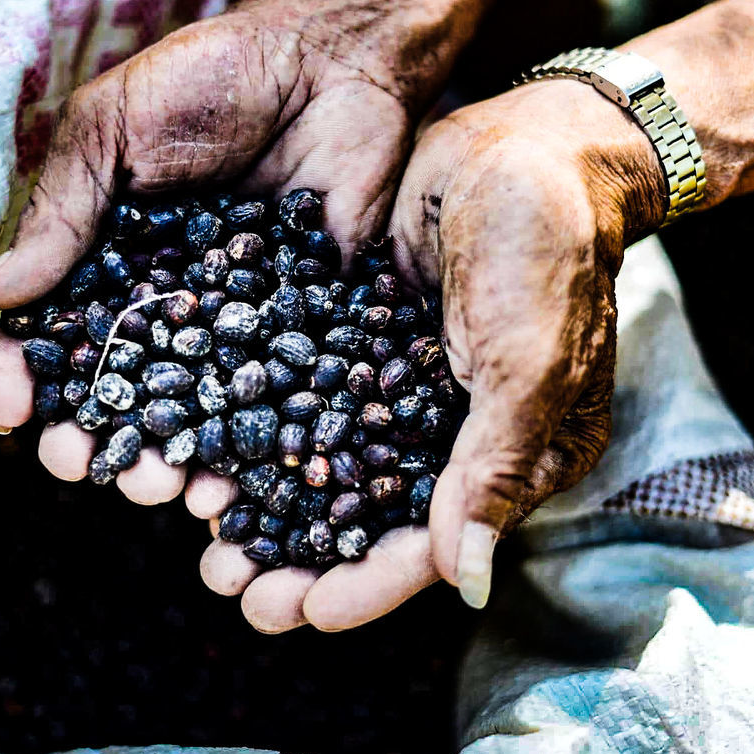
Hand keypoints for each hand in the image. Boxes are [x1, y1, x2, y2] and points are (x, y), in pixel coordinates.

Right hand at [0, 1, 411, 486]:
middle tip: (84, 467)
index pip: (57, 334)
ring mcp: (240, 322)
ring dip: (174, 458)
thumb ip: (63, 214)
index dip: (28, 377)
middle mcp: (171, 305)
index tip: (8, 412)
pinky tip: (241, 481)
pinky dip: (261, 443)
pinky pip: (283, 396)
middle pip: (125, 391)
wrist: (330, 58)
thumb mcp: (114, 131)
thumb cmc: (209, 79)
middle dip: (98, 437)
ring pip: (200, 411)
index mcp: (110, 262)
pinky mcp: (312, 328)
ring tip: (160, 490)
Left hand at [195, 78, 664, 631]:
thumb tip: (470, 584)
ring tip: (208, 538)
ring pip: (334, 467)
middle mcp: (459, 433)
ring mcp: (409, 387)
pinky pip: (311, 400)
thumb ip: (495, 468)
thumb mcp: (527, 360)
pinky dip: (266, 428)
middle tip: (233, 589)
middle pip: (374, 518)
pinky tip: (213, 448)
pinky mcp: (368, 341)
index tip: (301, 613)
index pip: (438, 544)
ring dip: (276, 504)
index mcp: (517, 454)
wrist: (525, 140)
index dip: (369, 584)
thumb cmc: (545, 247)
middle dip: (304, 559)